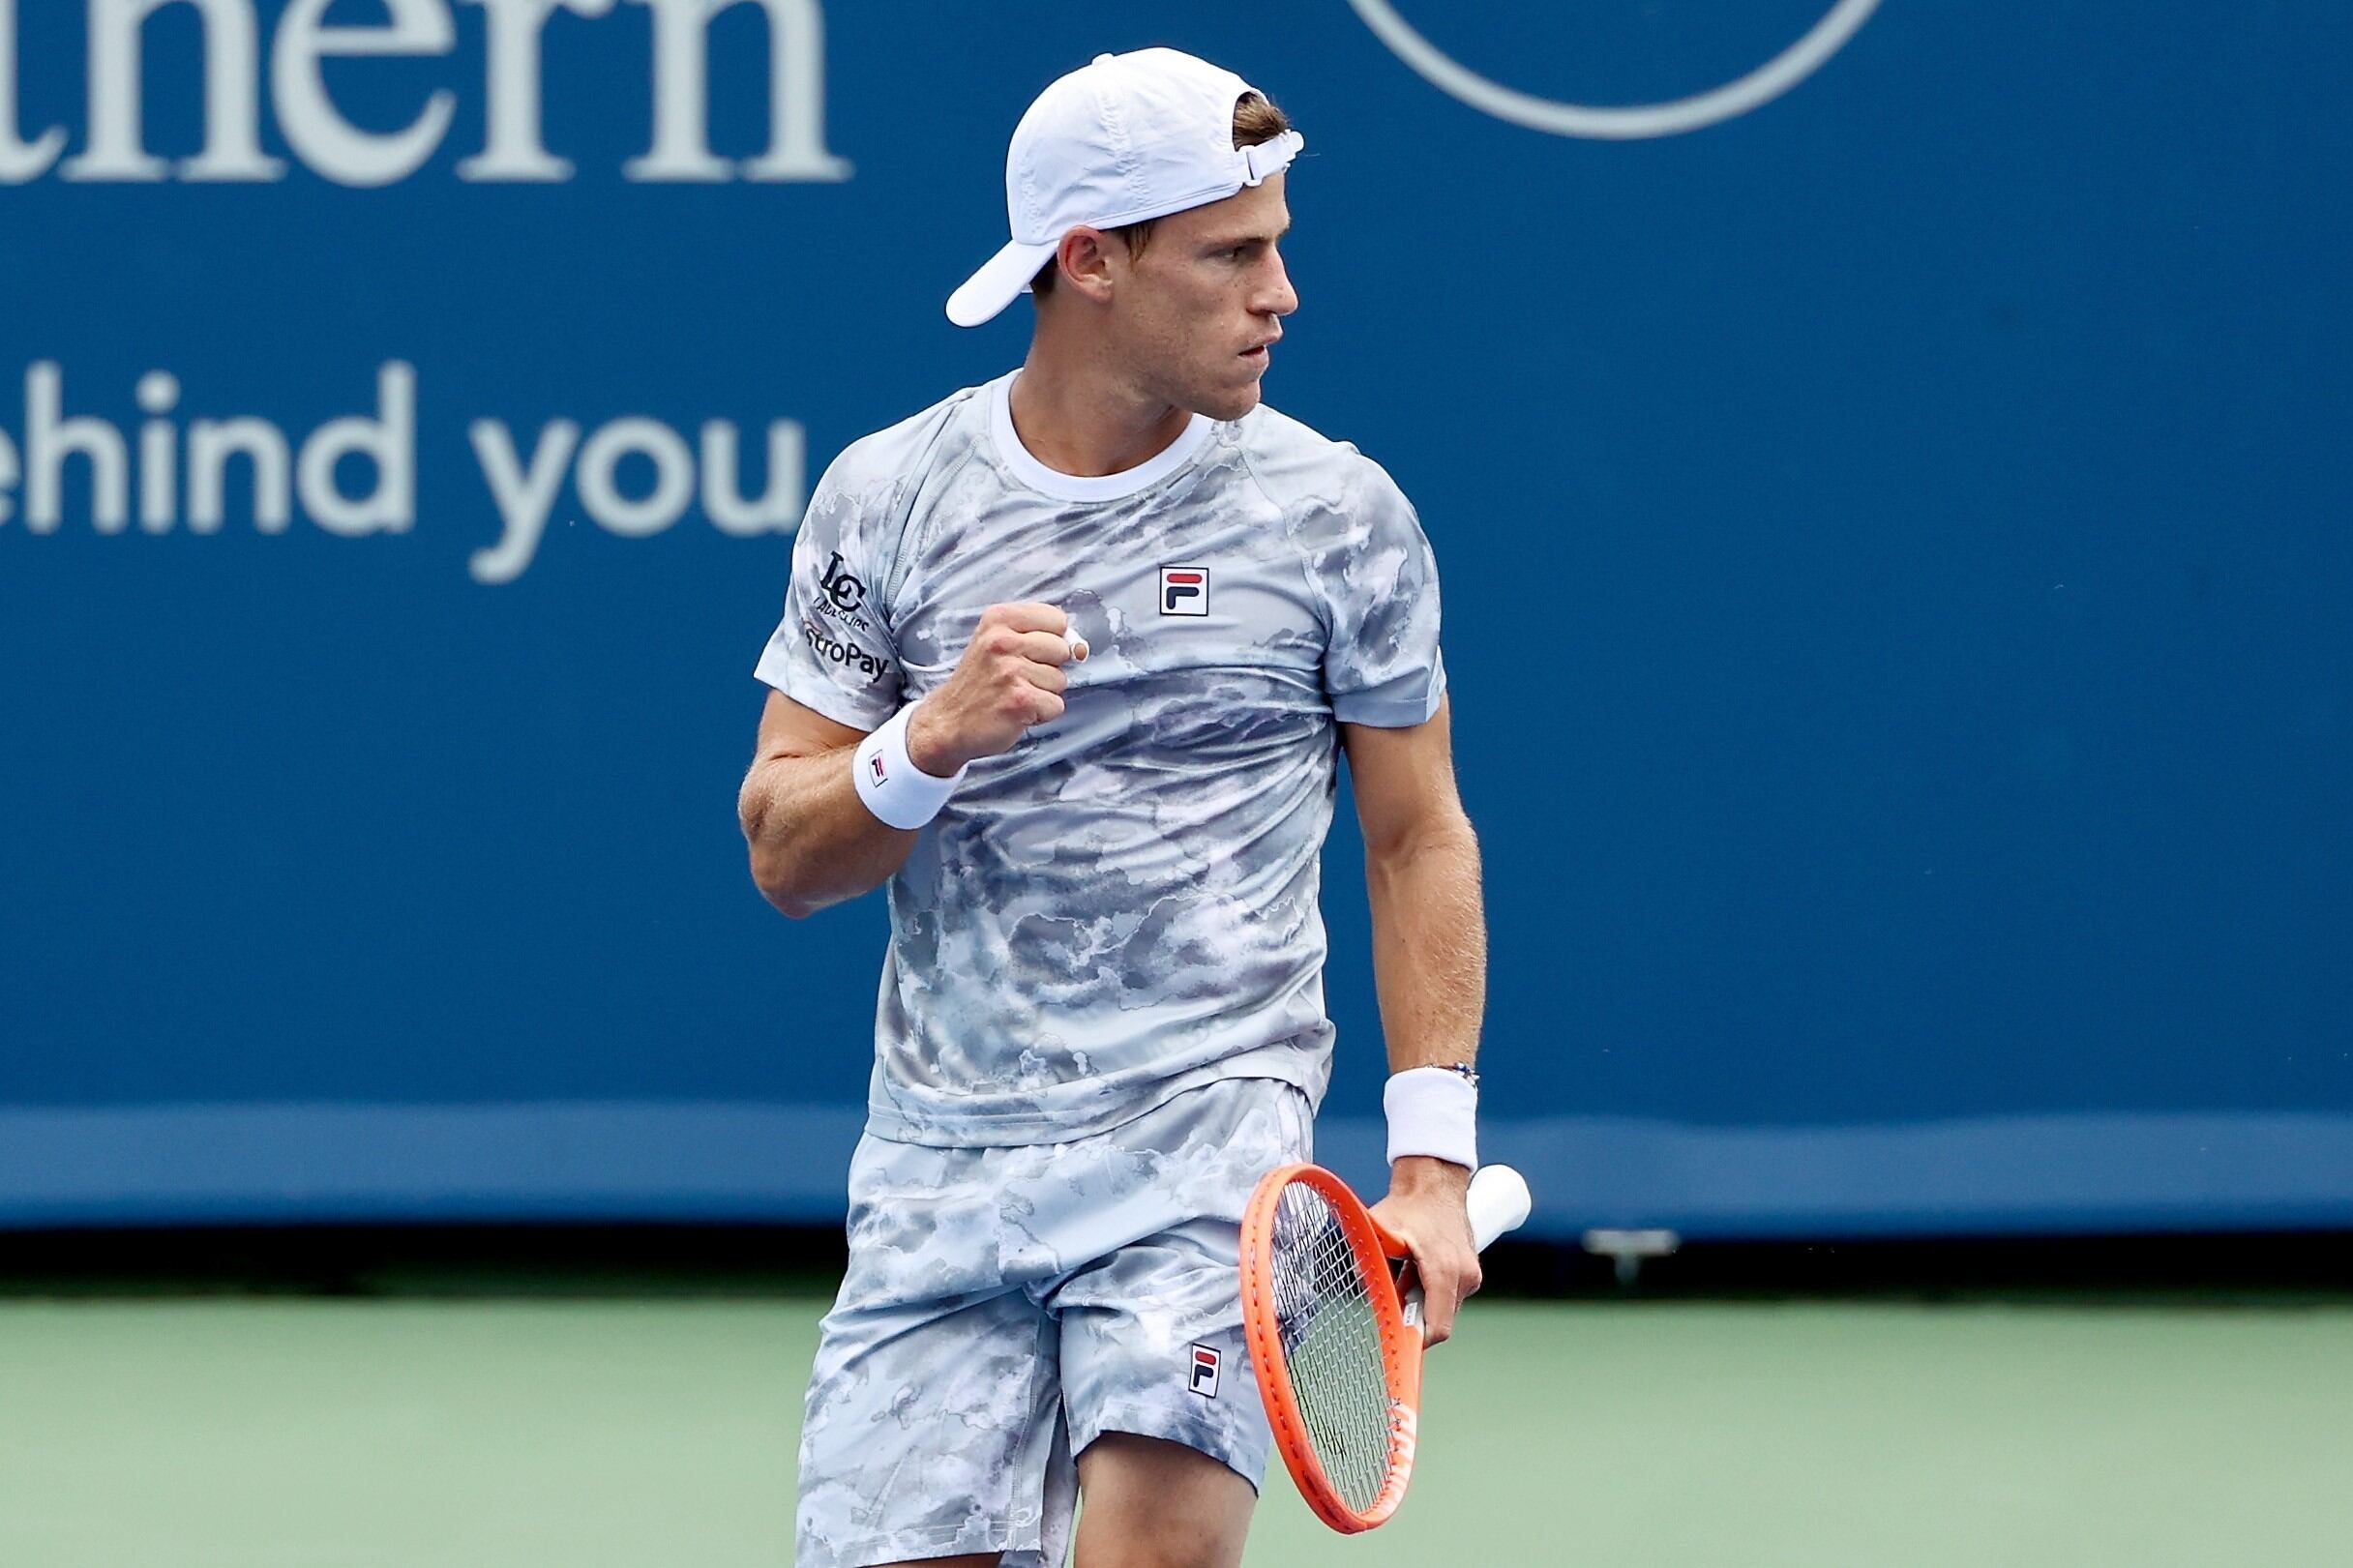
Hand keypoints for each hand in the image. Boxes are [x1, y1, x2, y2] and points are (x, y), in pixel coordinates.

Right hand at [905, 602, 1086, 774]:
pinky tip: (1017, 711)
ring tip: (1014, 694)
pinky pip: (1056, 705)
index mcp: (998, 618)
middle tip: (1017, 678)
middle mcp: (1002, 641)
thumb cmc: (981, 681)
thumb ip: (1042, 636)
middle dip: (1048, 668)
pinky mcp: (1019, 700)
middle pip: (1062, 649)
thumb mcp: (999, 642)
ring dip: (1043, 693)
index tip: (1027, 653)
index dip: (1050, 640)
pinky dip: (1041, 714)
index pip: (1057, 619)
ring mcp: (1010, 671)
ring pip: (1061, 680)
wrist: (949, 720)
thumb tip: (1081, 649)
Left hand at [1368, 1156, 1482, 1346]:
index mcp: (1443, 1271)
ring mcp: (1471, 1275)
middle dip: (1413, 1316)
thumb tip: (1357, 1282)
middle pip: (1437, 1321)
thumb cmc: (1408, 1206)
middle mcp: (1464, 1276)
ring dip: (1421, 1302)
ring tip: (1405, 1273)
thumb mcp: (1381, 1231)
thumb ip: (1370, 1260)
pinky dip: (1430, 1291)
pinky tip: (1417, 1268)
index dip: (1416, 1344)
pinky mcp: (1471, 1271)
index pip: (1436, 1328)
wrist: (1435, 1182)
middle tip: (1393, 1291)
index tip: (1399, 1351)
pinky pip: (1448, 1295)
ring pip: (1442, 1308)